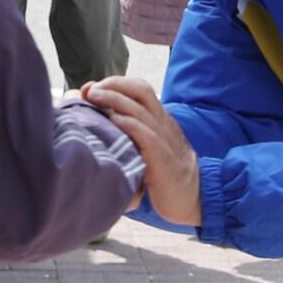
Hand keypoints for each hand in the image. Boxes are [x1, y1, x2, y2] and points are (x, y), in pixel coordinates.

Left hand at [82, 76, 200, 226]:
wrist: (192, 198)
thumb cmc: (164, 174)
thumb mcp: (149, 147)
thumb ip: (132, 133)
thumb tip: (103, 122)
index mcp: (160, 119)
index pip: (140, 89)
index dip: (117, 83)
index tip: (91, 88)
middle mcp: (163, 124)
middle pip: (141, 90)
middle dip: (113, 85)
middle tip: (90, 90)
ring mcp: (165, 139)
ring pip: (140, 109)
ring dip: (113, 99)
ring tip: (92, 98)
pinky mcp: (163, 159)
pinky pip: (147, 135)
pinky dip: (128, 124)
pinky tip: (113, 121)